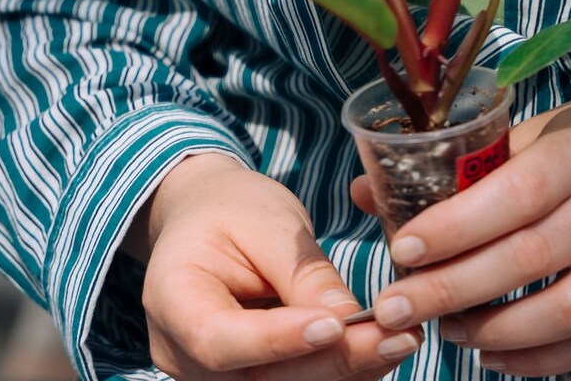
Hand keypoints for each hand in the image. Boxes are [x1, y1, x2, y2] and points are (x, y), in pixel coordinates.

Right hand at [139, 153, 424, 378]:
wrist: (208, 219)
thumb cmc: (233, 208)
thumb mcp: (266, 220)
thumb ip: (301, 273)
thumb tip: (348, 322)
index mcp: (171, 299)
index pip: (220, 340)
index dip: (277, 342)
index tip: (335, 326)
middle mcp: (182, 355)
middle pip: (259, 378)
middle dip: (332, 361)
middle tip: (395, 335)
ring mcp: (211, 379)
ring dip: (345, 372)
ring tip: (399, 340)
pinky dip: (340, 372)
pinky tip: (381, 349)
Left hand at [350, 90, 570, 375]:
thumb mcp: (555, 126)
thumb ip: (474, 161)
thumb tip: (373, 190)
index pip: (519, 192)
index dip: (458, 225)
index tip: (403, 247)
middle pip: (531, 256)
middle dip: (455, 287)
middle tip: (396, 303)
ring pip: (564, 310)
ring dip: (494, 328)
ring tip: (442, 328)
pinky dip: (538, 359)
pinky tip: (492, 354)